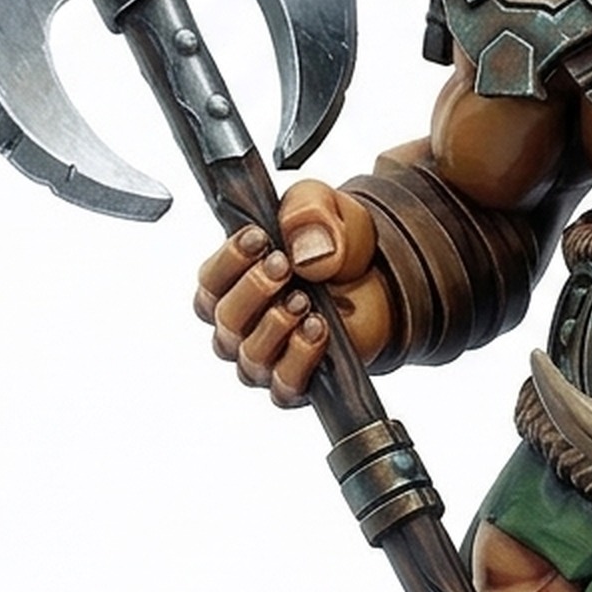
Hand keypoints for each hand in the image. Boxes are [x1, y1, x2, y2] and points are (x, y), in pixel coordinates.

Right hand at [193, 180, 391, 404]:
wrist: (381, 277)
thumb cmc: (336, 243)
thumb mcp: (324, 206)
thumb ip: (308, 212)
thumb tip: (305, 251)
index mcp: (232, 283)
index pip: (209, 282)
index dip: (229, 260)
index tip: (259, 238)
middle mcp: (241, 326)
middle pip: (225, 318)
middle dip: (254, 288)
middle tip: (283, 265)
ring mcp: (266, 359)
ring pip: (251, 354)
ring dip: (277, 323)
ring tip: (305, 299)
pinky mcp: (296, 382)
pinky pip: (284, 386)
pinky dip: (299, 358)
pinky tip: (317, 329)